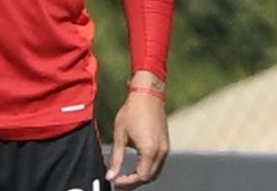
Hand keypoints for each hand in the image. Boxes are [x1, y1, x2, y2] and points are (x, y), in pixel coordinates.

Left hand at [106, 72, 169, 188]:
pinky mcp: (165, 144)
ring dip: (141, 176)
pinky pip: (158, 163)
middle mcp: (161, 151)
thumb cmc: (132, 111)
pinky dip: (148, 168)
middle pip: (149, 177)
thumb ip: (116, 158)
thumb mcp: (120, 135)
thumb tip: (111, 175)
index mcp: (150, 150)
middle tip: (119, 182)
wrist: (147, 95)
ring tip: (126, 177)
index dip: (127, 182)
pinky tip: (136, 166)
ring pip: (155, 172)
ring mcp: (165, 148)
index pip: (141, 177)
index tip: (115, 181)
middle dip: (134, 182)